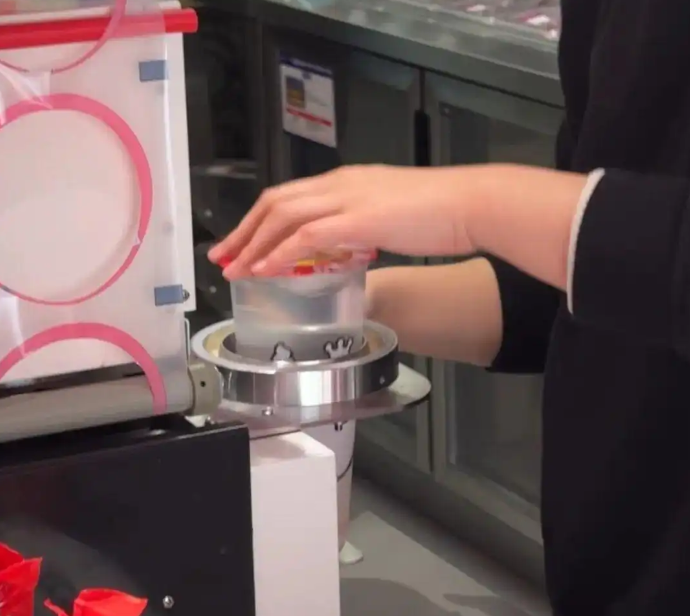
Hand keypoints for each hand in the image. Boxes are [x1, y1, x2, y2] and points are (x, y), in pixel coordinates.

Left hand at [208, 164, 477, 278]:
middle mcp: (339, 185)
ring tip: (233, 268)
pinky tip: (263, 270)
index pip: (290, 197)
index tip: (242, 242)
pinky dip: (279, 253)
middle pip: (275, 202)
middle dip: (244, 231)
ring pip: (283, 216)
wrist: (470, 203)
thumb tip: (347, 249)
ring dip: (253, 244)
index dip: (259, 220)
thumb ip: (362, 229)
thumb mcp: (389, 216)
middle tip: (222, 255)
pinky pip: (306, 237)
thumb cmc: (439, 212)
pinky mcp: (358, 220)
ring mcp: (347, 199)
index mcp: (345, 182)